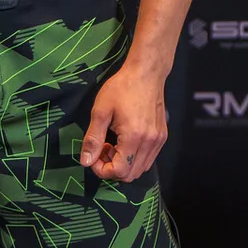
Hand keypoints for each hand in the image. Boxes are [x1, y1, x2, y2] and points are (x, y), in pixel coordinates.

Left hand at [79, 66, 168, 181]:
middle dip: (111, 168)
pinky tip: (125, 142)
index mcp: (134, 137)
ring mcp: (158, 140)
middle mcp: (150, 142)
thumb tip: (85, 161)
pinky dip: (134, 158)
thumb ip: (93, 139)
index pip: (119, 171)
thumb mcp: (100, 111)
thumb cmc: (122, 87)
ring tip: (112, 145)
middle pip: (130, 175)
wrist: (147, 73)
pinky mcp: (162, 136)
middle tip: (101, 150)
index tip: (93, 156)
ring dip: (123, 164)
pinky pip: (148, 159)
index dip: (102, 170)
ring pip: (140, 169)